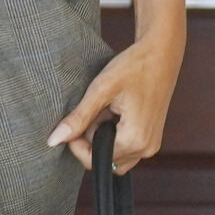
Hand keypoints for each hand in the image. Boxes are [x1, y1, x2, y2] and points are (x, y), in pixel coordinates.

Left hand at [48, 27, 183, 170]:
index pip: (94, 159)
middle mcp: (146, 149)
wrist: (161, 55)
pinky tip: (116, 112)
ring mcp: (151, 146)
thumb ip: (78, 118)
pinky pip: (126, 149)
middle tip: (96, 110)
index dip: (78, 143)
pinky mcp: (151, 139)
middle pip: (104, 160)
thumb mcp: (101, 90)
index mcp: (135, 140)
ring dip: (104, 137)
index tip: (76, 118)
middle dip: (92, 139)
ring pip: (114, 156)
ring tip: (107, 110)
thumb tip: (53, 141)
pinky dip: (115, 135)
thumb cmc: (133, 68)